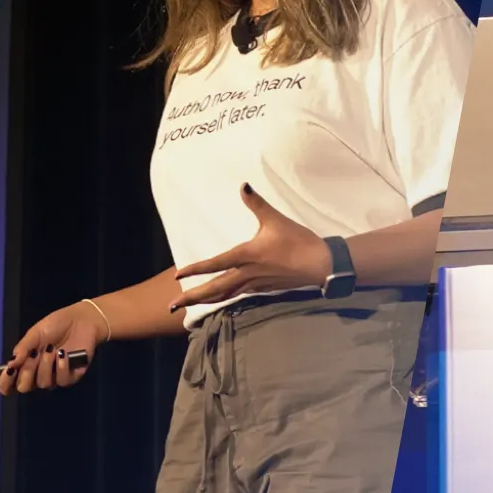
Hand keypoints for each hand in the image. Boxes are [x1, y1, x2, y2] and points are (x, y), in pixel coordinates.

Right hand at [0, 300, 106, 394]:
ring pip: (43, 384)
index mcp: (27, 363)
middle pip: (25, 387)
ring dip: (45, 365)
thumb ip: (23, 348)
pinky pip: (62, 381)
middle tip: (34, 354)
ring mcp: (55, 377)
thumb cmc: (56, 325)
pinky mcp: (71, 377)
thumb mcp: (35, 333)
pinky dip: (61, 367)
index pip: (12, 382)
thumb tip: (11, 363)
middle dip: (27, 371)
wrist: (80, 320)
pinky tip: (64, 354)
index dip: (6, 383)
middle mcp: (38, 373)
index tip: (7, 373)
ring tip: (51, 348)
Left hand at [168, 184, 333, 310]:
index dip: (195, 270)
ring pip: (225, 295)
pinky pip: (238, 296)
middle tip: (171, 306)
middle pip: (215, 289)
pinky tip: (219, 299)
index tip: (177, 276)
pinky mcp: (264, 289)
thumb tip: (243, 185)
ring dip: (205, 301)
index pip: (215, 264)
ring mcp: (255, 284)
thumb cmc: (298, 241)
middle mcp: (247, 274)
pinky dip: (224, 299)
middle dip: (192, 298)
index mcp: (246, 256)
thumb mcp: (275, 219)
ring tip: (188, 307)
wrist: (321, 265)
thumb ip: (256, 203)